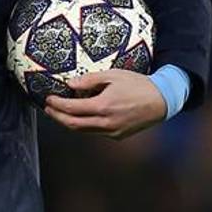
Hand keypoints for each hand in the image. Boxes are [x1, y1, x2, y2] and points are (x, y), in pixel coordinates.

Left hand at [44, 69, 166, 138]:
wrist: (162, 100)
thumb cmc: (138, 85)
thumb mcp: (113, 75)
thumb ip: (90, 80)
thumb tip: (71, 84)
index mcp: (103, 106)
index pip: (71, 109)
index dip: (57, 105)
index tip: (49, 99)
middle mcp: (106, 122)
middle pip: (73, 124)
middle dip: (57, 117)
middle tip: (48, 109)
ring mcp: (112, 132)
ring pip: (83, 130)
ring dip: (69, 122)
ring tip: (61, 113)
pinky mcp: (118, 136)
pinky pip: (95, 132)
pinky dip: (84, 125)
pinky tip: (81, 116)